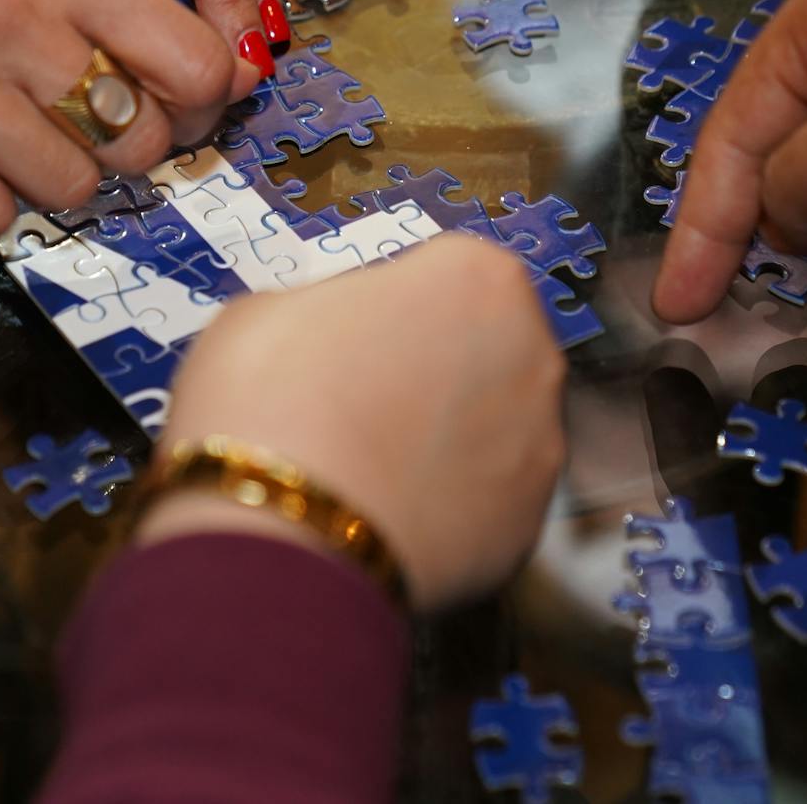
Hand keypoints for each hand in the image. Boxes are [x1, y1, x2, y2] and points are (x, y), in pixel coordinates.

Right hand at [0, 0, 249, 238]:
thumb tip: (208, 73)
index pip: (193, 62)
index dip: (200, 101)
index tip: (182, 106)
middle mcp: (9, 16)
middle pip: (137, 138)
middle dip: (127, 144)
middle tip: (95, 127)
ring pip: (66, 186)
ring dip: (54, 176)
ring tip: (18, 135)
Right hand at [141, 236, 566, 609]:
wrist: (280, 534)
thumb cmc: (268, 398)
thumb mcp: (266, 311)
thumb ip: (328, 307)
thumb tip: (337, 332)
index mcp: (478, 276)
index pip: (442, 272)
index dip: (389, 304)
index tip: (347, 336)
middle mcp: (534, 352)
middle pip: (482, 348)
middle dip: (431, 369)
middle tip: (356, 400)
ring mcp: (540, 447)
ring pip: (491, 430)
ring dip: (444, 441)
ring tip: (366, 469)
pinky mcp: (528, 529)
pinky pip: (485, 505)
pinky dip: (446, 509)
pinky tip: (385, 517)